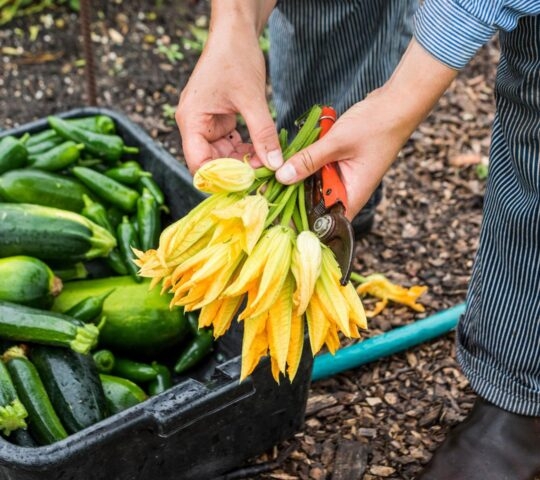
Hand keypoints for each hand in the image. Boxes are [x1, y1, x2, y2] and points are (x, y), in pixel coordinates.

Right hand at [176, 11, 280, 174]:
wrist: (235, 33)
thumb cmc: (235, 57)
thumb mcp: (252, 99)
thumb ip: (262, 134)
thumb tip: (274, 163)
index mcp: (192, 120)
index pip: (198, 163)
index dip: (220, 179)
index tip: (245, 186)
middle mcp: (195, 126)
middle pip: (211, 162)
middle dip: (235, 172)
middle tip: (262, 178)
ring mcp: (207, 124)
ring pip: (223, 156)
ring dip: (243, 163)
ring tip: (267, 165)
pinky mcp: (219, 122)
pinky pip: (231, 145)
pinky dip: (246, 151)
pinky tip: (263, 153)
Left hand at [275, 40, 458, 218]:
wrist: (396, 104)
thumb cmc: (376, 125)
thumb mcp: (337, 142)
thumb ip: (309, 160)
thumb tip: (282, 176)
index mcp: (353, 195)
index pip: (326, 224)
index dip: (303, 225)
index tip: (280, 221)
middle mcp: (349, 191)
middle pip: (316, 205)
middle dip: (293, 199)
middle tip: (269, 193)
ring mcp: (344, 177)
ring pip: (315, 186)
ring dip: (298, 179)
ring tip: (273, 178)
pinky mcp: (340, 164)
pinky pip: (318, 170)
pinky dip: (306, 165)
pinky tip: (289, 159)